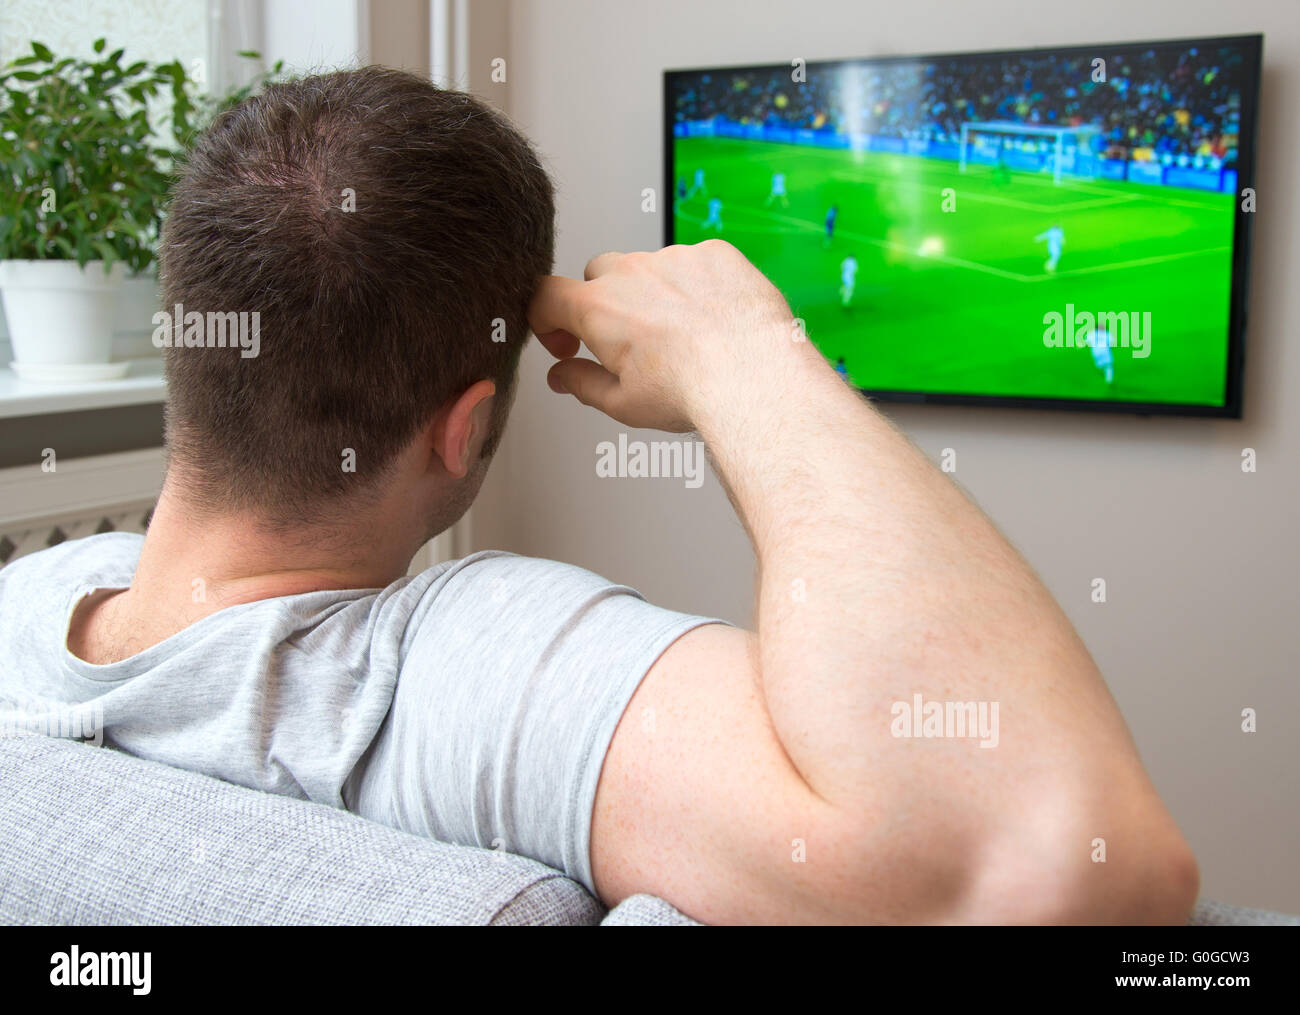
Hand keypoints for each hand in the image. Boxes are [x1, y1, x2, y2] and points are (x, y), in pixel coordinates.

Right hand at [527, 239, 793, 431]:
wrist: (753, 375)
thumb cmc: (690, 391)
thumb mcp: (621, 403)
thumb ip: (582, 384)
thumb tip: (562, 377)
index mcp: (597, 308)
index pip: (546, 296)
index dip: (546, 320)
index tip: (565, 343)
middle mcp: (630, 272)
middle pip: (598, 275)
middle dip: (604, 304)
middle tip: (628, 341)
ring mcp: (674, 257)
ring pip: (650, 267)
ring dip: (655, 293)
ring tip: (683, 335)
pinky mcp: (714, 253)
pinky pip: (695, 261)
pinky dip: (697, 285)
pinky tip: (712, 319)